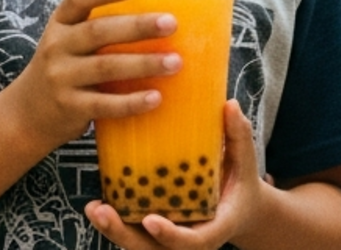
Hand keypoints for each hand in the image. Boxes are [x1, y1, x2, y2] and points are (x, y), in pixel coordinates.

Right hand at [1, 0, 181, 150]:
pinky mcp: (70, 107)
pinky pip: (105, 104)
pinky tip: (155, 97)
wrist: (27, 114)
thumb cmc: (62, 70)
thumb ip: (101, 29)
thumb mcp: (69, 42)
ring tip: (174, 62)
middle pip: (98, 32)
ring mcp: (61, 78)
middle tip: (170, 23)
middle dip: (137, 26)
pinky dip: (132, 102)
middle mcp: (57, 47)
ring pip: (106, 67)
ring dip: (144, 64)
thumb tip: (159, 19)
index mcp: (61, 24)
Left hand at [86, 99, 265, 249]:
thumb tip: (230, 105)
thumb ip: (239, 137)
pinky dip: (116, 223)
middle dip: (124, 235)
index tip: (150, 220)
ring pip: (138, 245)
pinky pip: (134, 234)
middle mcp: (189, 240)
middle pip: (152, 249)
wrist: (240, 208)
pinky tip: (97, 206)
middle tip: (104, 213)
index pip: (190, 241)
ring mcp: (171, 240)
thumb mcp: (246, 163)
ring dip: (113, 230)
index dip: (169, 235)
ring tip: (94, 209)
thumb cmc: (241, 184)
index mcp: (214, 229)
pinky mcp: (158, 234)